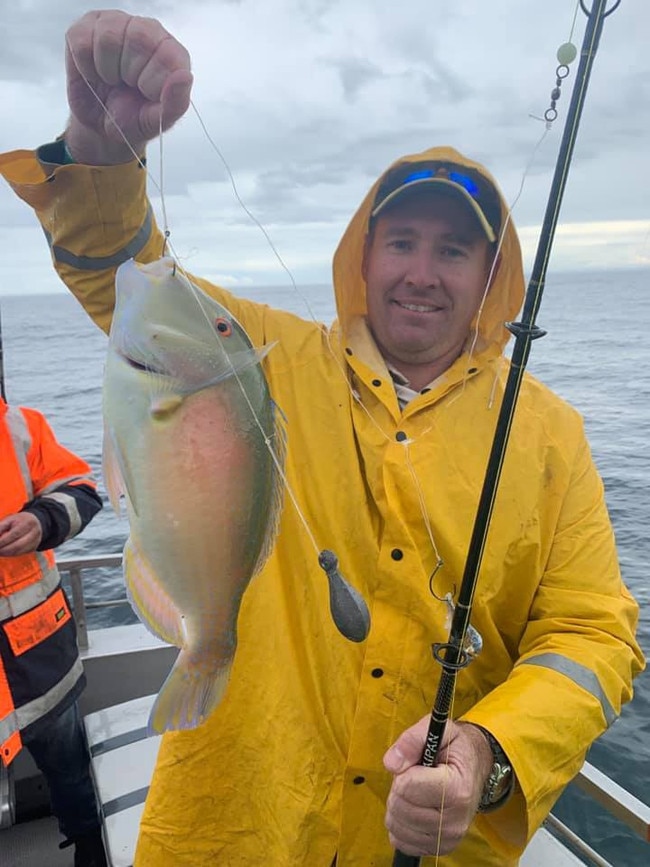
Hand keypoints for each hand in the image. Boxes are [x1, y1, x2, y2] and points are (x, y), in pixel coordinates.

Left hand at [0, 513, 42, 556]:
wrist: (35, 522)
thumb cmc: (19, 521)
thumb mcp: (10, 520)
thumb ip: (1, 527)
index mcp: (28, 523)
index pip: (14, 534)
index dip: (3, 540)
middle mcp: (35, 533)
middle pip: (18, 545)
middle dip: (4, 549)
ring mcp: (35, 541)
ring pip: (19, 551)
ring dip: (6, 553)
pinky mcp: (33, 548)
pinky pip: (20, 553)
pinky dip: (10, 554)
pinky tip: (4, 552)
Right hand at [64, 9, 192, 164]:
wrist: (100, 125)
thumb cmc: (132, 119)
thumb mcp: (157, 121)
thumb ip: (175, 103)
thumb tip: (185, 76)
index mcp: (172, 53)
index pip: (164, 55)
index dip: (148, 81)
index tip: (144, 93)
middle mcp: (148, 31)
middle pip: (136, 38)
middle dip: (126, 72)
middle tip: (126, 85)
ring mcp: (117, 23)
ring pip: (107, 37)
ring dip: (104, 69)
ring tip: (111, 78)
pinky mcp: (88, 25)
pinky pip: (80, 39)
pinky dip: (85, 65)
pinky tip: (94, 72)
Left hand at [383, 718, 492, 856]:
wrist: (474, 768)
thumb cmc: (455, 748)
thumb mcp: (439, 730)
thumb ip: (413, 739)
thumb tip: (392, 763)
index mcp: (458, 789)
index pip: (407, 786)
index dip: (404, 770)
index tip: (417, 764)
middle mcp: (455, 820)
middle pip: (399, 807)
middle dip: (399, 787)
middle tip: (415, 776)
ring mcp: (447, 838)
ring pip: (396, 826)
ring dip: (398, 805)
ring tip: (416, 791)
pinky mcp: (438, 848)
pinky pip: (401, 841)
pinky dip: (400, 824)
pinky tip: (414, 808)